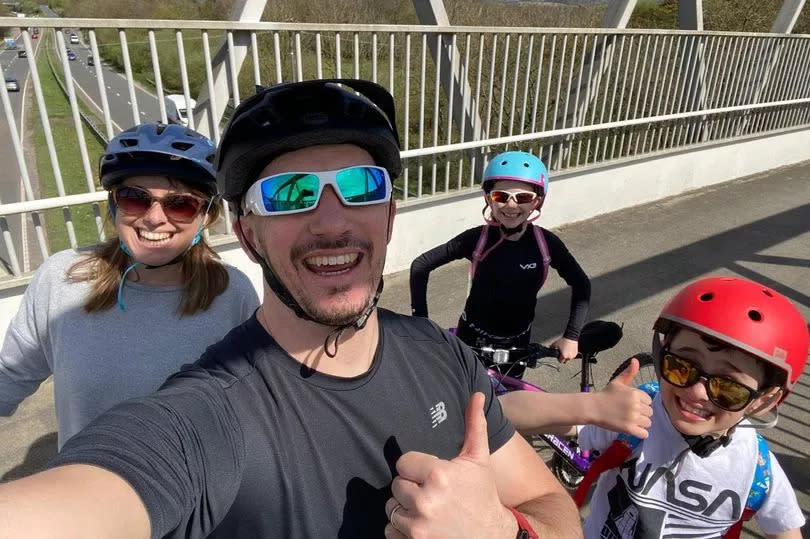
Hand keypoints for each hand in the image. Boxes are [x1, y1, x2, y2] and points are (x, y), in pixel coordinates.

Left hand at [384, 393, 513, 537]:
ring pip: (391, 508)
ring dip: (405, 510)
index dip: (417, 469)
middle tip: (432, 495)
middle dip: (411, 489)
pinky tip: (423, 527)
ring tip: (428, 511)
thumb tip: (476, 394)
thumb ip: (474, 424)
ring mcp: (418, 525)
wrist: (492, 537)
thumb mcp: (479, 459)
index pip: (403, 463)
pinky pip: (389, 531)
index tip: (432, 476)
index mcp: (439, 474)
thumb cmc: (483, 495)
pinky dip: (401, 531)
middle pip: (396, 485)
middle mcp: (426, 500)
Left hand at [552, 337, 577, 363]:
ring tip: (565, 350)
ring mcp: (573, 355)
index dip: (558, 359)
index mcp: (564, 356)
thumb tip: (550, 349)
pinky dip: (570, 354)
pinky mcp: (575, 353)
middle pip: (565, 361)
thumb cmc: (564, 341)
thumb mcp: (555, 344)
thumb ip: (552, 348)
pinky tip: (568, 350)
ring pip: (569, 358)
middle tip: (562, 353)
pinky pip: (572, 355)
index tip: (558, 356)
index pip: (560, 361)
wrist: (570, 337)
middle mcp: (569, 357)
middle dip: (563, 358)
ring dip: (567, 356)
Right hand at [594, 358, 653, 438]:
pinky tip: (633, 429)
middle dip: (642, 413)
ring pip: (648, 423)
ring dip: (641, 424)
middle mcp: (636, 405)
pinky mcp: (629, 429)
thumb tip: (636, 360)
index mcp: (635, 393)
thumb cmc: (606, 395)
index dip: (641, 403)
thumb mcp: (617, 382)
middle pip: (650, 413)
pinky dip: (640, 433)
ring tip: (630, 421)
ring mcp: (633, 418)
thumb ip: (629, 373)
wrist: (593, 408)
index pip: (649, 401)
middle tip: (630, 413)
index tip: (631, 404)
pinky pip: (644, 434)